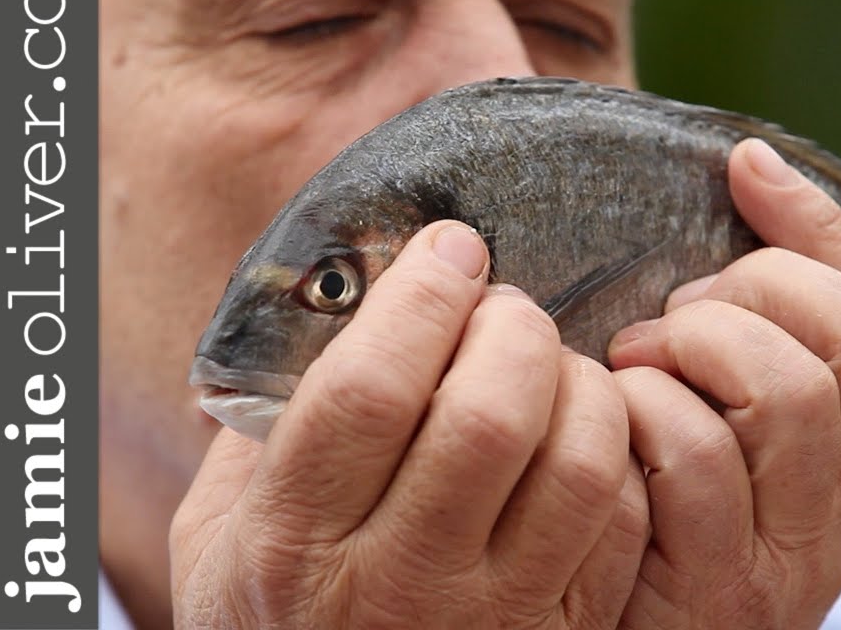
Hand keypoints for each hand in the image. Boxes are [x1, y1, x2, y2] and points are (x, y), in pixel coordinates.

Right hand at [169, 221, 649, 628]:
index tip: (448, 248)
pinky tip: (580, 436)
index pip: (369, 391)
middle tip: (501, 308)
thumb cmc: (272, 624)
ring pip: (579, 464)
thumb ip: (258, 427)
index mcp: (292, 543)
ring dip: (578, 383)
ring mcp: (493, 621)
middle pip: (490, 417)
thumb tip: (329, 309)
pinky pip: (624, 520)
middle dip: (510, 327)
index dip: (419, 297)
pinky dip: (617, 454)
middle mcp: (397, 585)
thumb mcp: (216, 533)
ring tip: (549, 369)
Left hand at [609, 139, 840, 629]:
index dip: (814, 229)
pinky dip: (638, 411)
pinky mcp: (705, 590)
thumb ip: (741, 317)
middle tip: (667, 323)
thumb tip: (751, 163)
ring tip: (631, 366)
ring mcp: (778, 555)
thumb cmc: (646, 497)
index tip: (740, 174)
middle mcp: (833, 507)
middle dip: (742, 297)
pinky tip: (606, 422)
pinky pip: (690, 456)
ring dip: (687, 348)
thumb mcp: (716, 411)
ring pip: (782, 392)